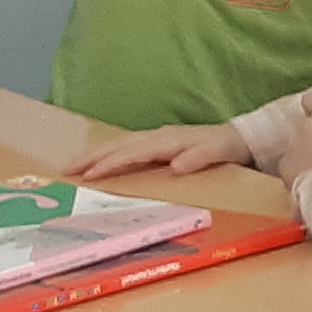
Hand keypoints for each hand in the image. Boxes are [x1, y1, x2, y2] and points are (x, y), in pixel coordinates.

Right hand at [75, 122, 251, 179]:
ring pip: (121, 144)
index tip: (90, 175)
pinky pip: (129, 148)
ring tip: (74, 167)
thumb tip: (175, 165)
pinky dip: (111, 153)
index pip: (134, 152)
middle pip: (120, 145)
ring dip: (97, 154)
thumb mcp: (221, 152)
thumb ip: (200, 157)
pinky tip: (101, 163)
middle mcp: (161, 136)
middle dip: (93, 156)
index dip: (111, 163)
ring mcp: (160, 138)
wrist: (245, 137)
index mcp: (171, 140)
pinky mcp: (161, 143)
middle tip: (66, 169)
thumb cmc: (232, 146)